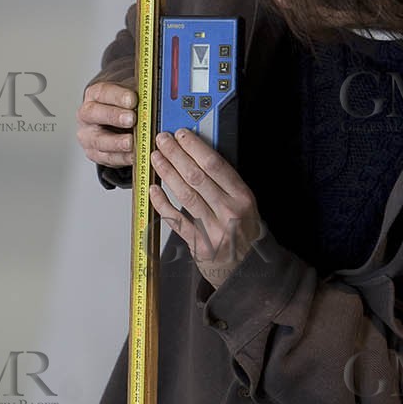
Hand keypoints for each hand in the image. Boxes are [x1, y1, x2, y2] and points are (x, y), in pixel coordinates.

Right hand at [76, 81, 136, 167]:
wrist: (110, 123)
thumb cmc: (121, 107)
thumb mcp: (128, 95)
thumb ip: (139, 94)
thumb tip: (157, 95)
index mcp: (94, 95)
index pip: (103, 92)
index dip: (118, 96)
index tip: (133, 99)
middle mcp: (87, 115)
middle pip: (95, 114)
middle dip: (114, 117)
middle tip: (132, 119)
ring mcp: (88, 136)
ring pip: (99, 140)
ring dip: (117, 142)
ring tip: (132, 142)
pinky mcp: (95, 154)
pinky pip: (108, 158)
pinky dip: (123, 158)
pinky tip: (135, 155)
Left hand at [150, 128, 262, 286]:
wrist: (248, 269)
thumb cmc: (244, 231)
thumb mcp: (245, 203)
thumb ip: (226, 182)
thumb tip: (198, 154)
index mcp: (243, 196)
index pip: (216, 165)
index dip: (195, 147)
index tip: (181, 134)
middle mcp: (229, 211)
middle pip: (197, 176)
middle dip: (176, 154)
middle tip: (162, 140)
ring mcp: (213, 229)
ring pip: (185, 195)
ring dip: (167, 173)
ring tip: (156, 158)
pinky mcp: (199, 244)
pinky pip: (177, 220)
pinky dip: (163, 204)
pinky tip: (153, 190)